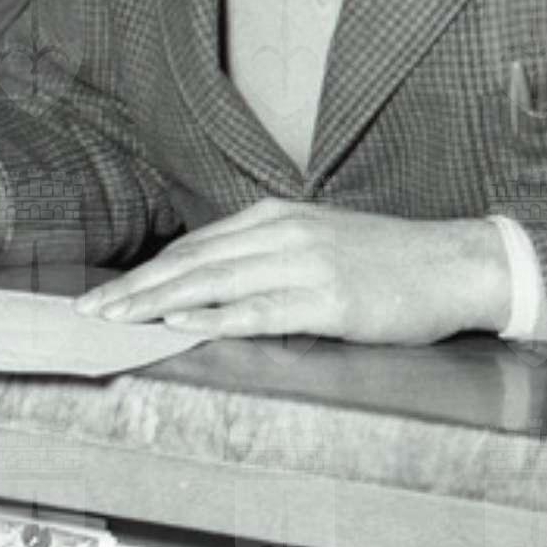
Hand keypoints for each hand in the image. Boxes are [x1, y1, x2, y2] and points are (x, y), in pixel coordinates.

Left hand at [75, 202, 511, 347]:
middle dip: (136, 289)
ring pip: (213, 284)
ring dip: (158, 304)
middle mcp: (280, 234)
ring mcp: (303, 265)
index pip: (194, 247)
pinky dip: (215, 319)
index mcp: (273, 217)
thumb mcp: (316, 242)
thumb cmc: (386, 262)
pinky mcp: (328, 301)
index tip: (109, 294)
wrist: (454, 264)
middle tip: (91, 312)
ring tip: (119, 321)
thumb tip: (213, 283)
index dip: (147, 272)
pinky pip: (260, 311)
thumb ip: (265, 255)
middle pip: (191, 263)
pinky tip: (182, 328)